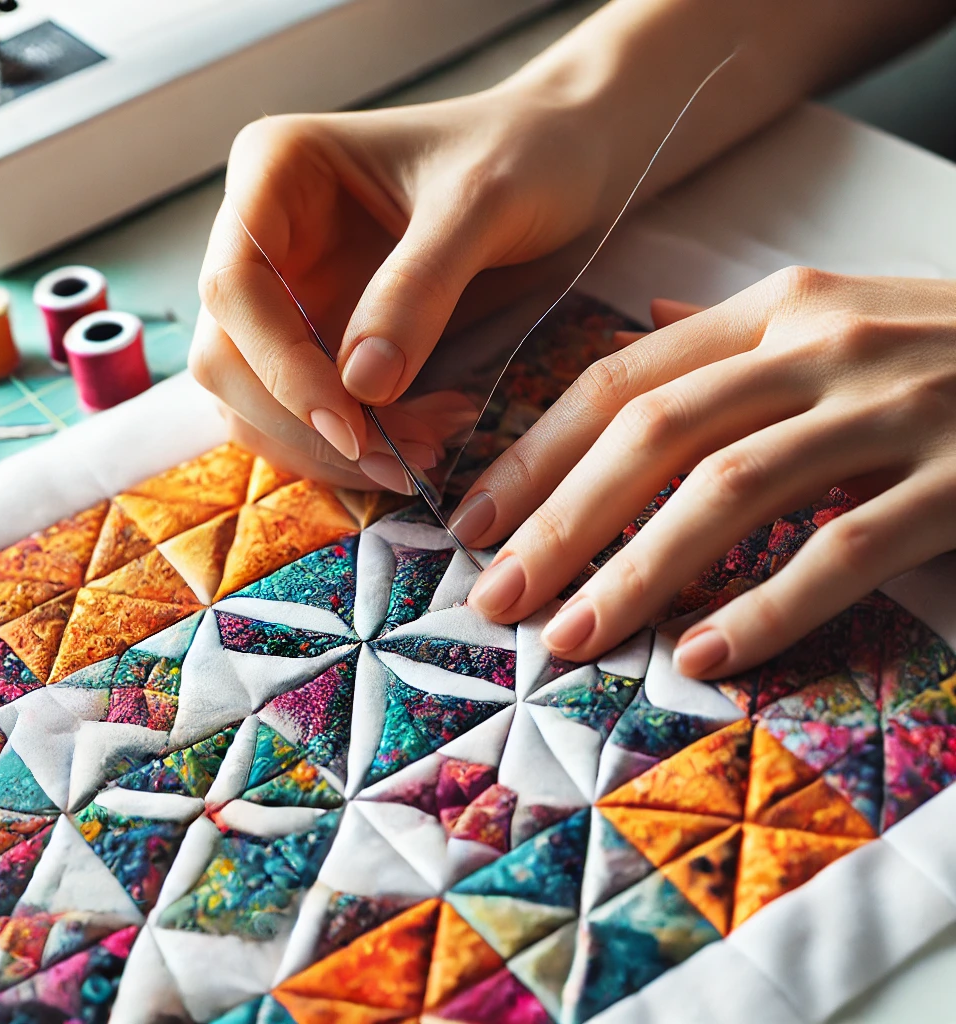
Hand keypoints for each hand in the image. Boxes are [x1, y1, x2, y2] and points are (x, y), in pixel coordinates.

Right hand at [188, 78, 618, 491]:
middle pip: (228, 356)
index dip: (282, 369)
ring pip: (257, 399)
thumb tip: (359, 387)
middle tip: (404, 460)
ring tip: (426, 456)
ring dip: (330, 449)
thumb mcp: (482, 205)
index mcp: (275, 171)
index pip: (235, 288)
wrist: (565, 161)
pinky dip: (352, 447)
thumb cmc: (525, 154)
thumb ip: (418, 288)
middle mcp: (265, 235)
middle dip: (307, 424)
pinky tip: (423, 441)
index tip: (352, 427)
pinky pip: (305, 413)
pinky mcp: (324, 340)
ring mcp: (290, 293)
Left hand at [459, 268, 955, 675]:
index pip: (620, 379)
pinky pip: (844, 550)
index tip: (475, 519)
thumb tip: (650, 322)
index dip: (536, 452)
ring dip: (637, 570)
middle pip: (654, 434)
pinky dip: (766, 607)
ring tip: (573, 635)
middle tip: (498, 595)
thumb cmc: (946, 349)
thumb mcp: (835, 317)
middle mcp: (822, 344)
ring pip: (731, 489)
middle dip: (562, 520)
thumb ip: (736, 335)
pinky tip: (703, 657)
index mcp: (775, 310)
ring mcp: (896, 406)